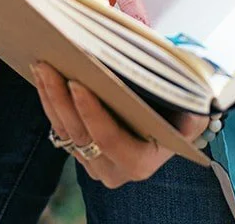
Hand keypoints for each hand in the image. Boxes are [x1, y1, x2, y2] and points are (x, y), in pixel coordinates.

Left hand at [30, 61, 208, 186]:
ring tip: (42, 64)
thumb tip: (189, 107)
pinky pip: (59, 128)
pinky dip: (50, 101)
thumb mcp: (193, 110)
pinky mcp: (80, 150)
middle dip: (62, 98)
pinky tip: (44, 76)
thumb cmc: (181, 113)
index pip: (109, 140)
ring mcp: (93, 163)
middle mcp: (113, 170)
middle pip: (80, 135)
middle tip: (50, 65)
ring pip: (64, 131)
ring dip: (50, 96)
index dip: (91, 113)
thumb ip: (190, 109)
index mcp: (140, 163)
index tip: (78, 84)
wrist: (170, 125)